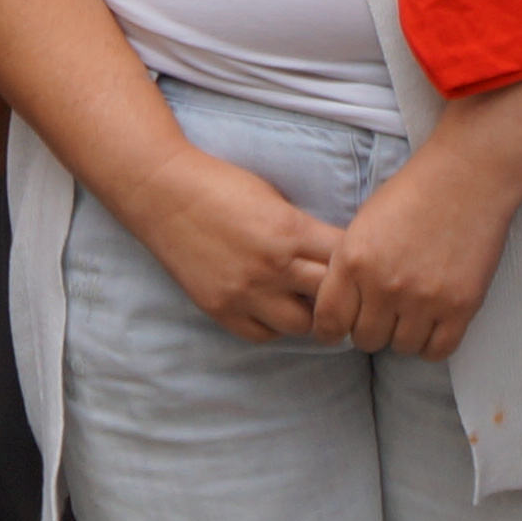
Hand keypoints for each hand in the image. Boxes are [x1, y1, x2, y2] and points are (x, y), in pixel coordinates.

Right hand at [123, 146, 343, 343]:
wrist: (162, 192)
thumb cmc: (221, 185)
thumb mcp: (274, 199)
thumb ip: (304, 231)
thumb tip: (336, 256)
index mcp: (291, 231)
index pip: (346, 260)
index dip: (357, 263)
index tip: (358, 265)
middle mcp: (272, 266)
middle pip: (331, 297)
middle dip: (339, 293)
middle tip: (340, 291)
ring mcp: (245, 292)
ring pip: (301, 325)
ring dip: (308, 314)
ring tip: (303, 300)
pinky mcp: (220, 309)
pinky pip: (263, 335)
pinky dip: (272, 324)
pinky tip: (271, 307)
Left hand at [317, 121, 521, 362]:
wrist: (466, 178)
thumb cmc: (411, 195)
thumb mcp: (362, 225)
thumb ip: (348, 267)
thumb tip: (339, 308)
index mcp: (354, 260)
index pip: (328, 321)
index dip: (330, 331)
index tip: (338, 330)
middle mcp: (385, 285)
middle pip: (365, 339)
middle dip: (370, 329)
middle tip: (382, 313)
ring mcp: (424, 299)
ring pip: (401, 347)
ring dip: (403, 334)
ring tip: (411, 311)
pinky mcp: (460, 306)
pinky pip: (437, 350)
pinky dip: (432, 342)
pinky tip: (432, 322)